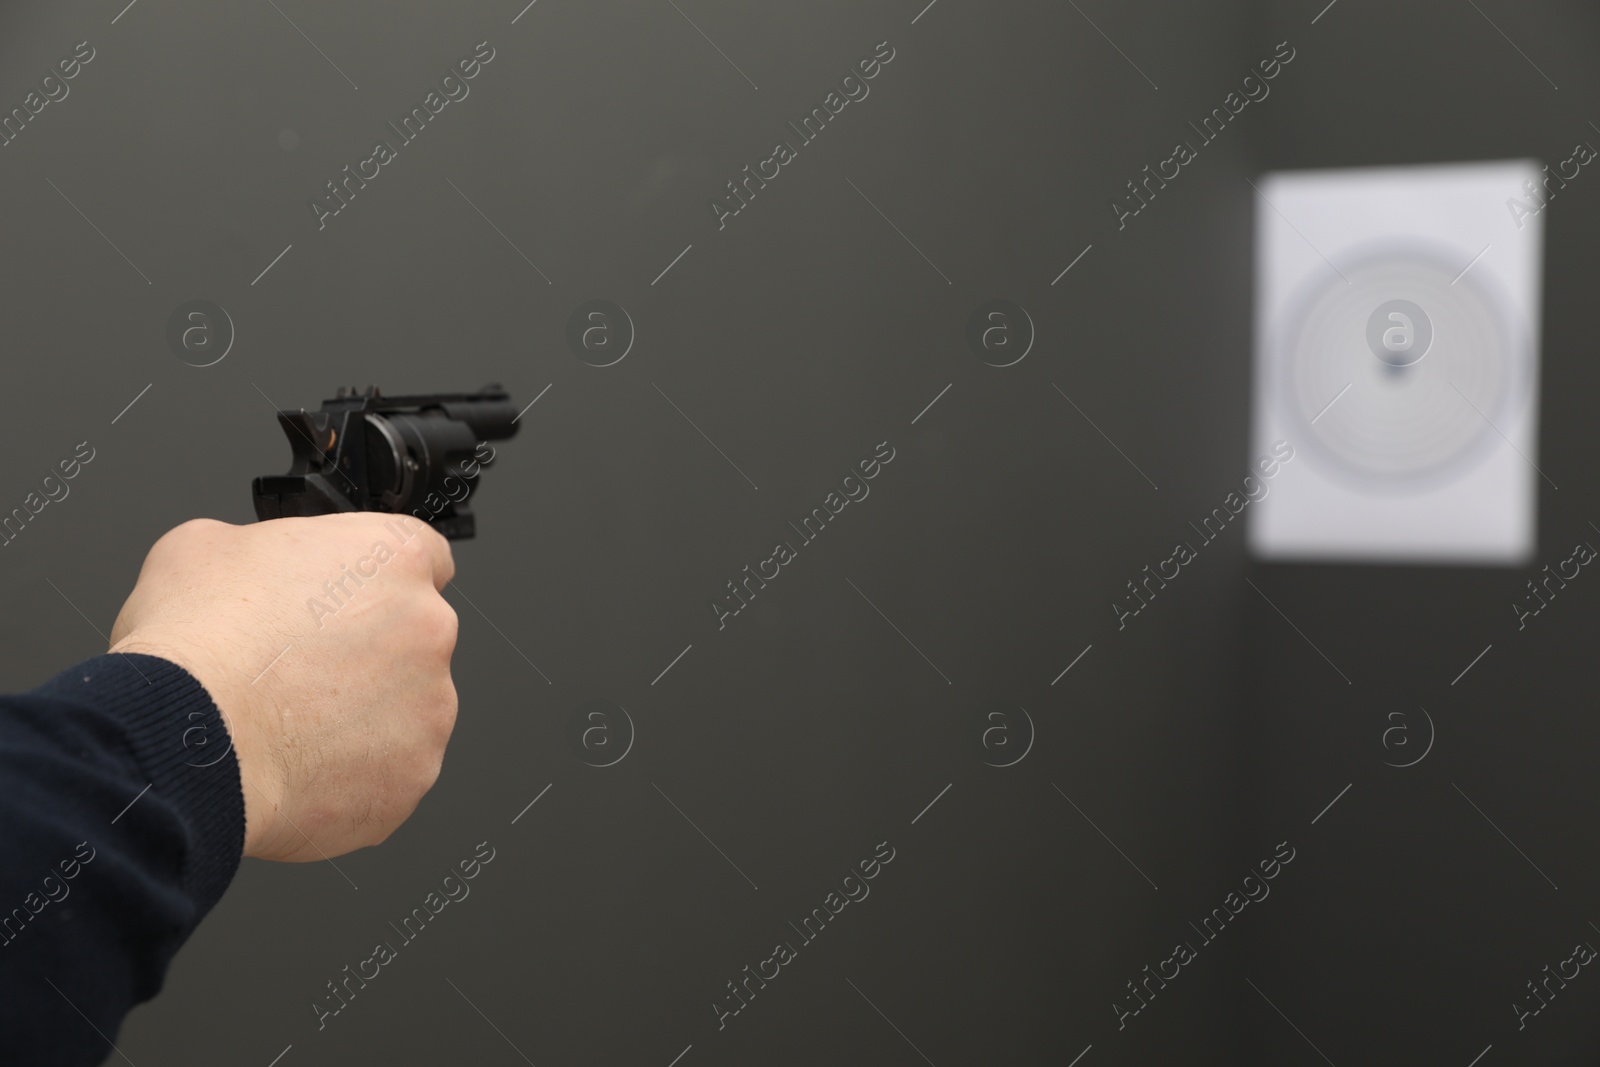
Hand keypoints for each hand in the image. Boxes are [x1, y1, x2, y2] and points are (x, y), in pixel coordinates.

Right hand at [108, 514, 458, 861]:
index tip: (356, 601)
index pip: (422, 555)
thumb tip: (253, 568)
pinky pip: (394, 767)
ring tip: (296, 723)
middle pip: (415, 635)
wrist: (188, 741)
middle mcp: (428, 624)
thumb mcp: (205, 549)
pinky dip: (358, 770)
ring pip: (407, 706)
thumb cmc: (197, 644)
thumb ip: (261, 549)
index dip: (380, 581)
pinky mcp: (415, 769)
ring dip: (367, 713)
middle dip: (370, 652)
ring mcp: (430, 703)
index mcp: (390, 556)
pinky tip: (304, 763)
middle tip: (306, 670)